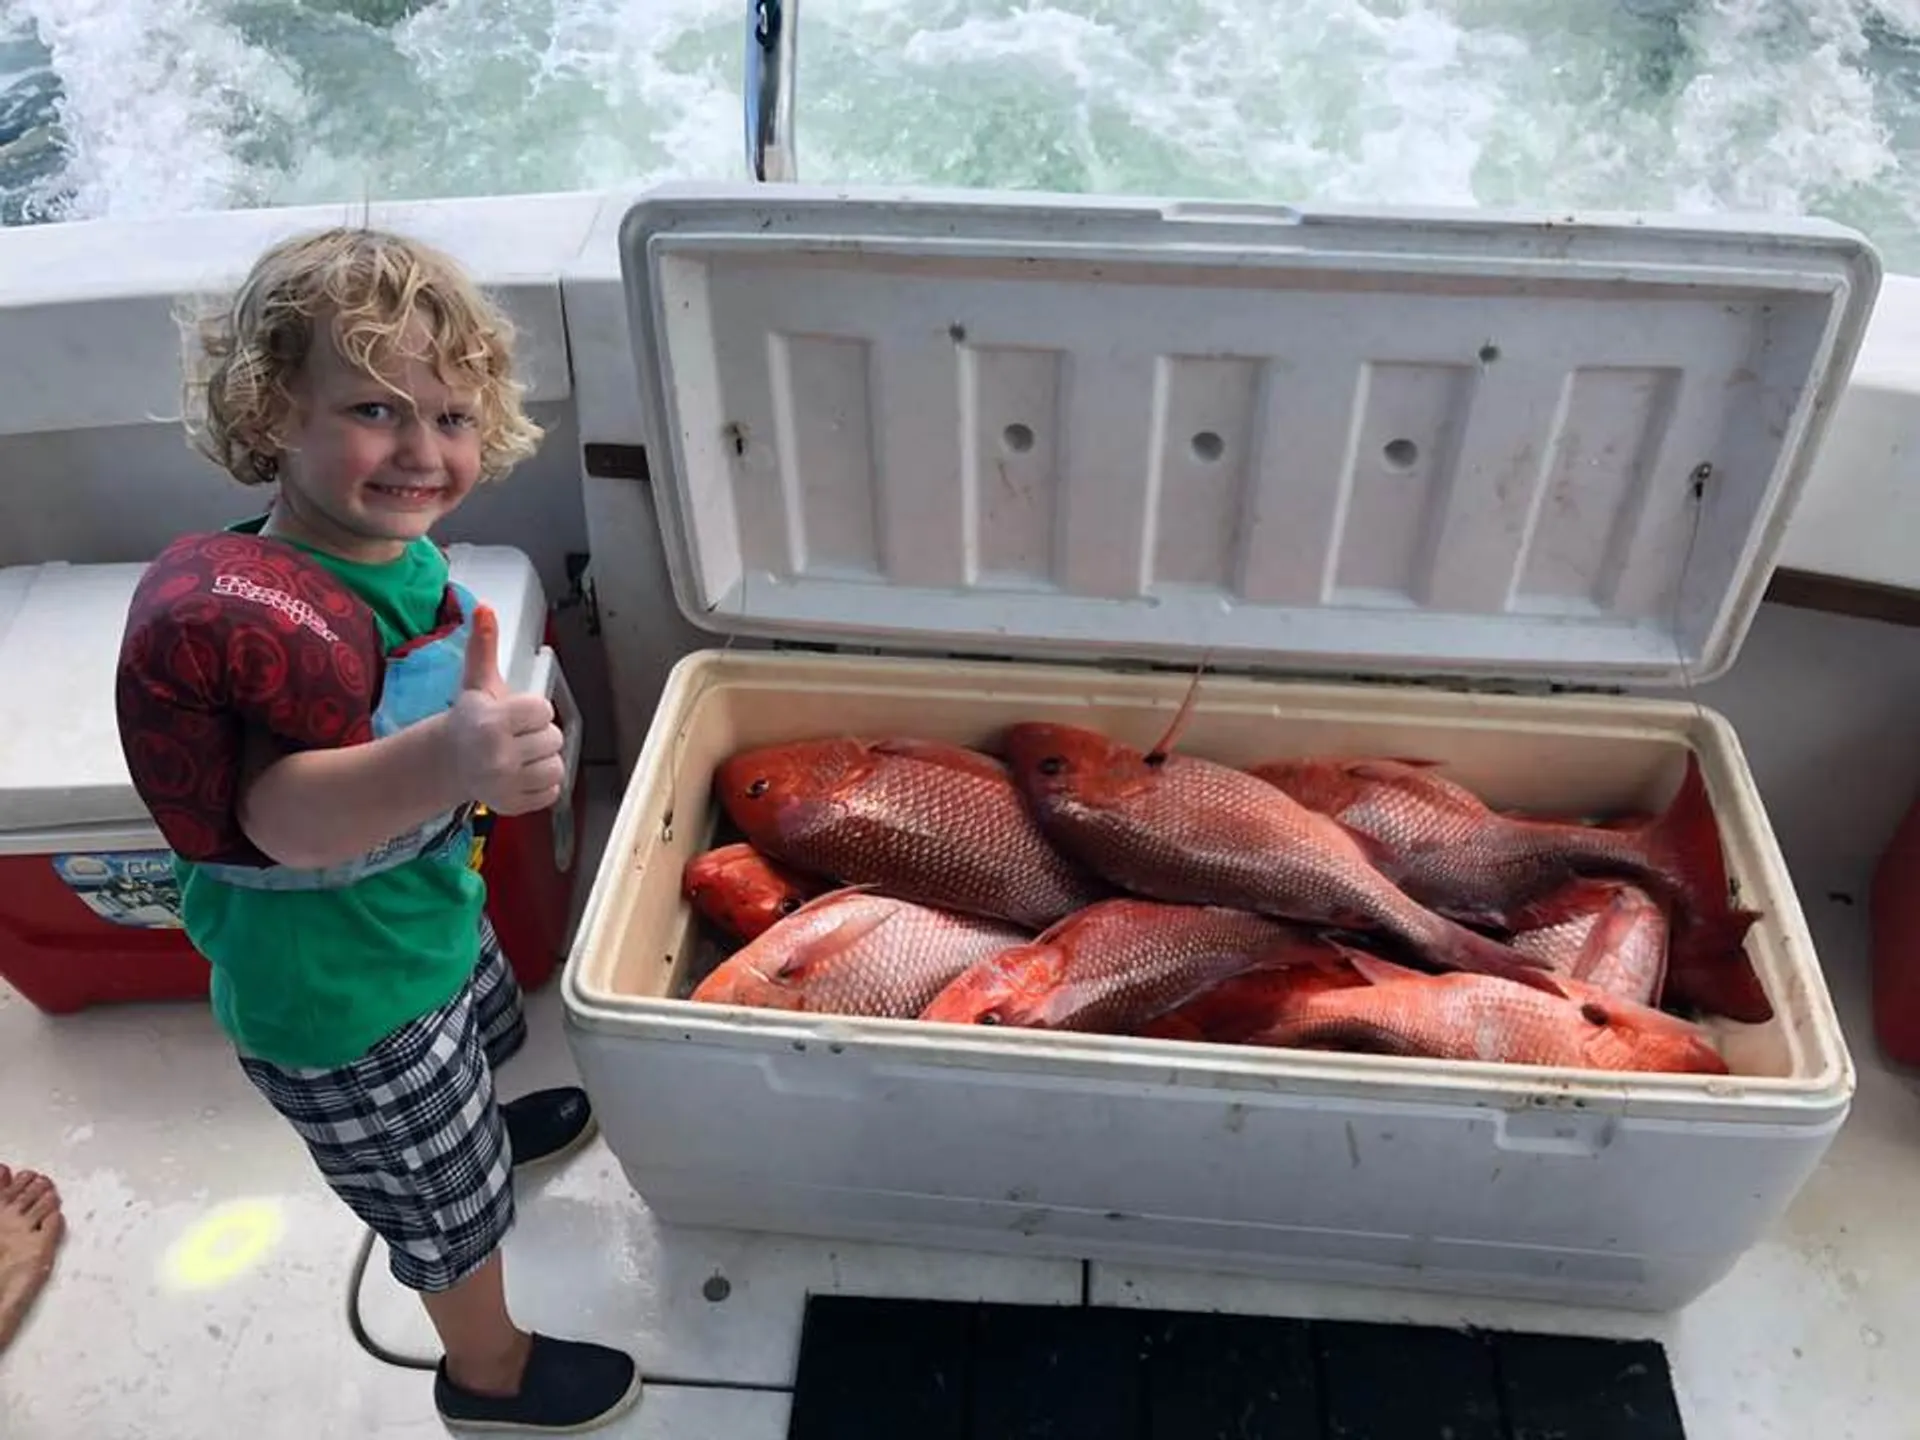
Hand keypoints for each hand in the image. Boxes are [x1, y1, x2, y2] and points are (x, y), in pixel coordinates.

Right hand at [444, 605, 565, 814]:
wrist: (449, 762)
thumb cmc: (471, 718)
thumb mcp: (478, 682)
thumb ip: (484, 645)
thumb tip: (484, 607)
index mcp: (492, 722)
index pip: (544, 711)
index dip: (533, 711)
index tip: (514, 714)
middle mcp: (498, 755)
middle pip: (553, 739)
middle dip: (538, 735)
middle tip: (513, 736)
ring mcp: (505, 784)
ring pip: (556, 766)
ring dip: (542, 760)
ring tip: (518, 755)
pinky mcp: (513, 806)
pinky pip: (552, 792)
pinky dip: (541, 784)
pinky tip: (519, 774)